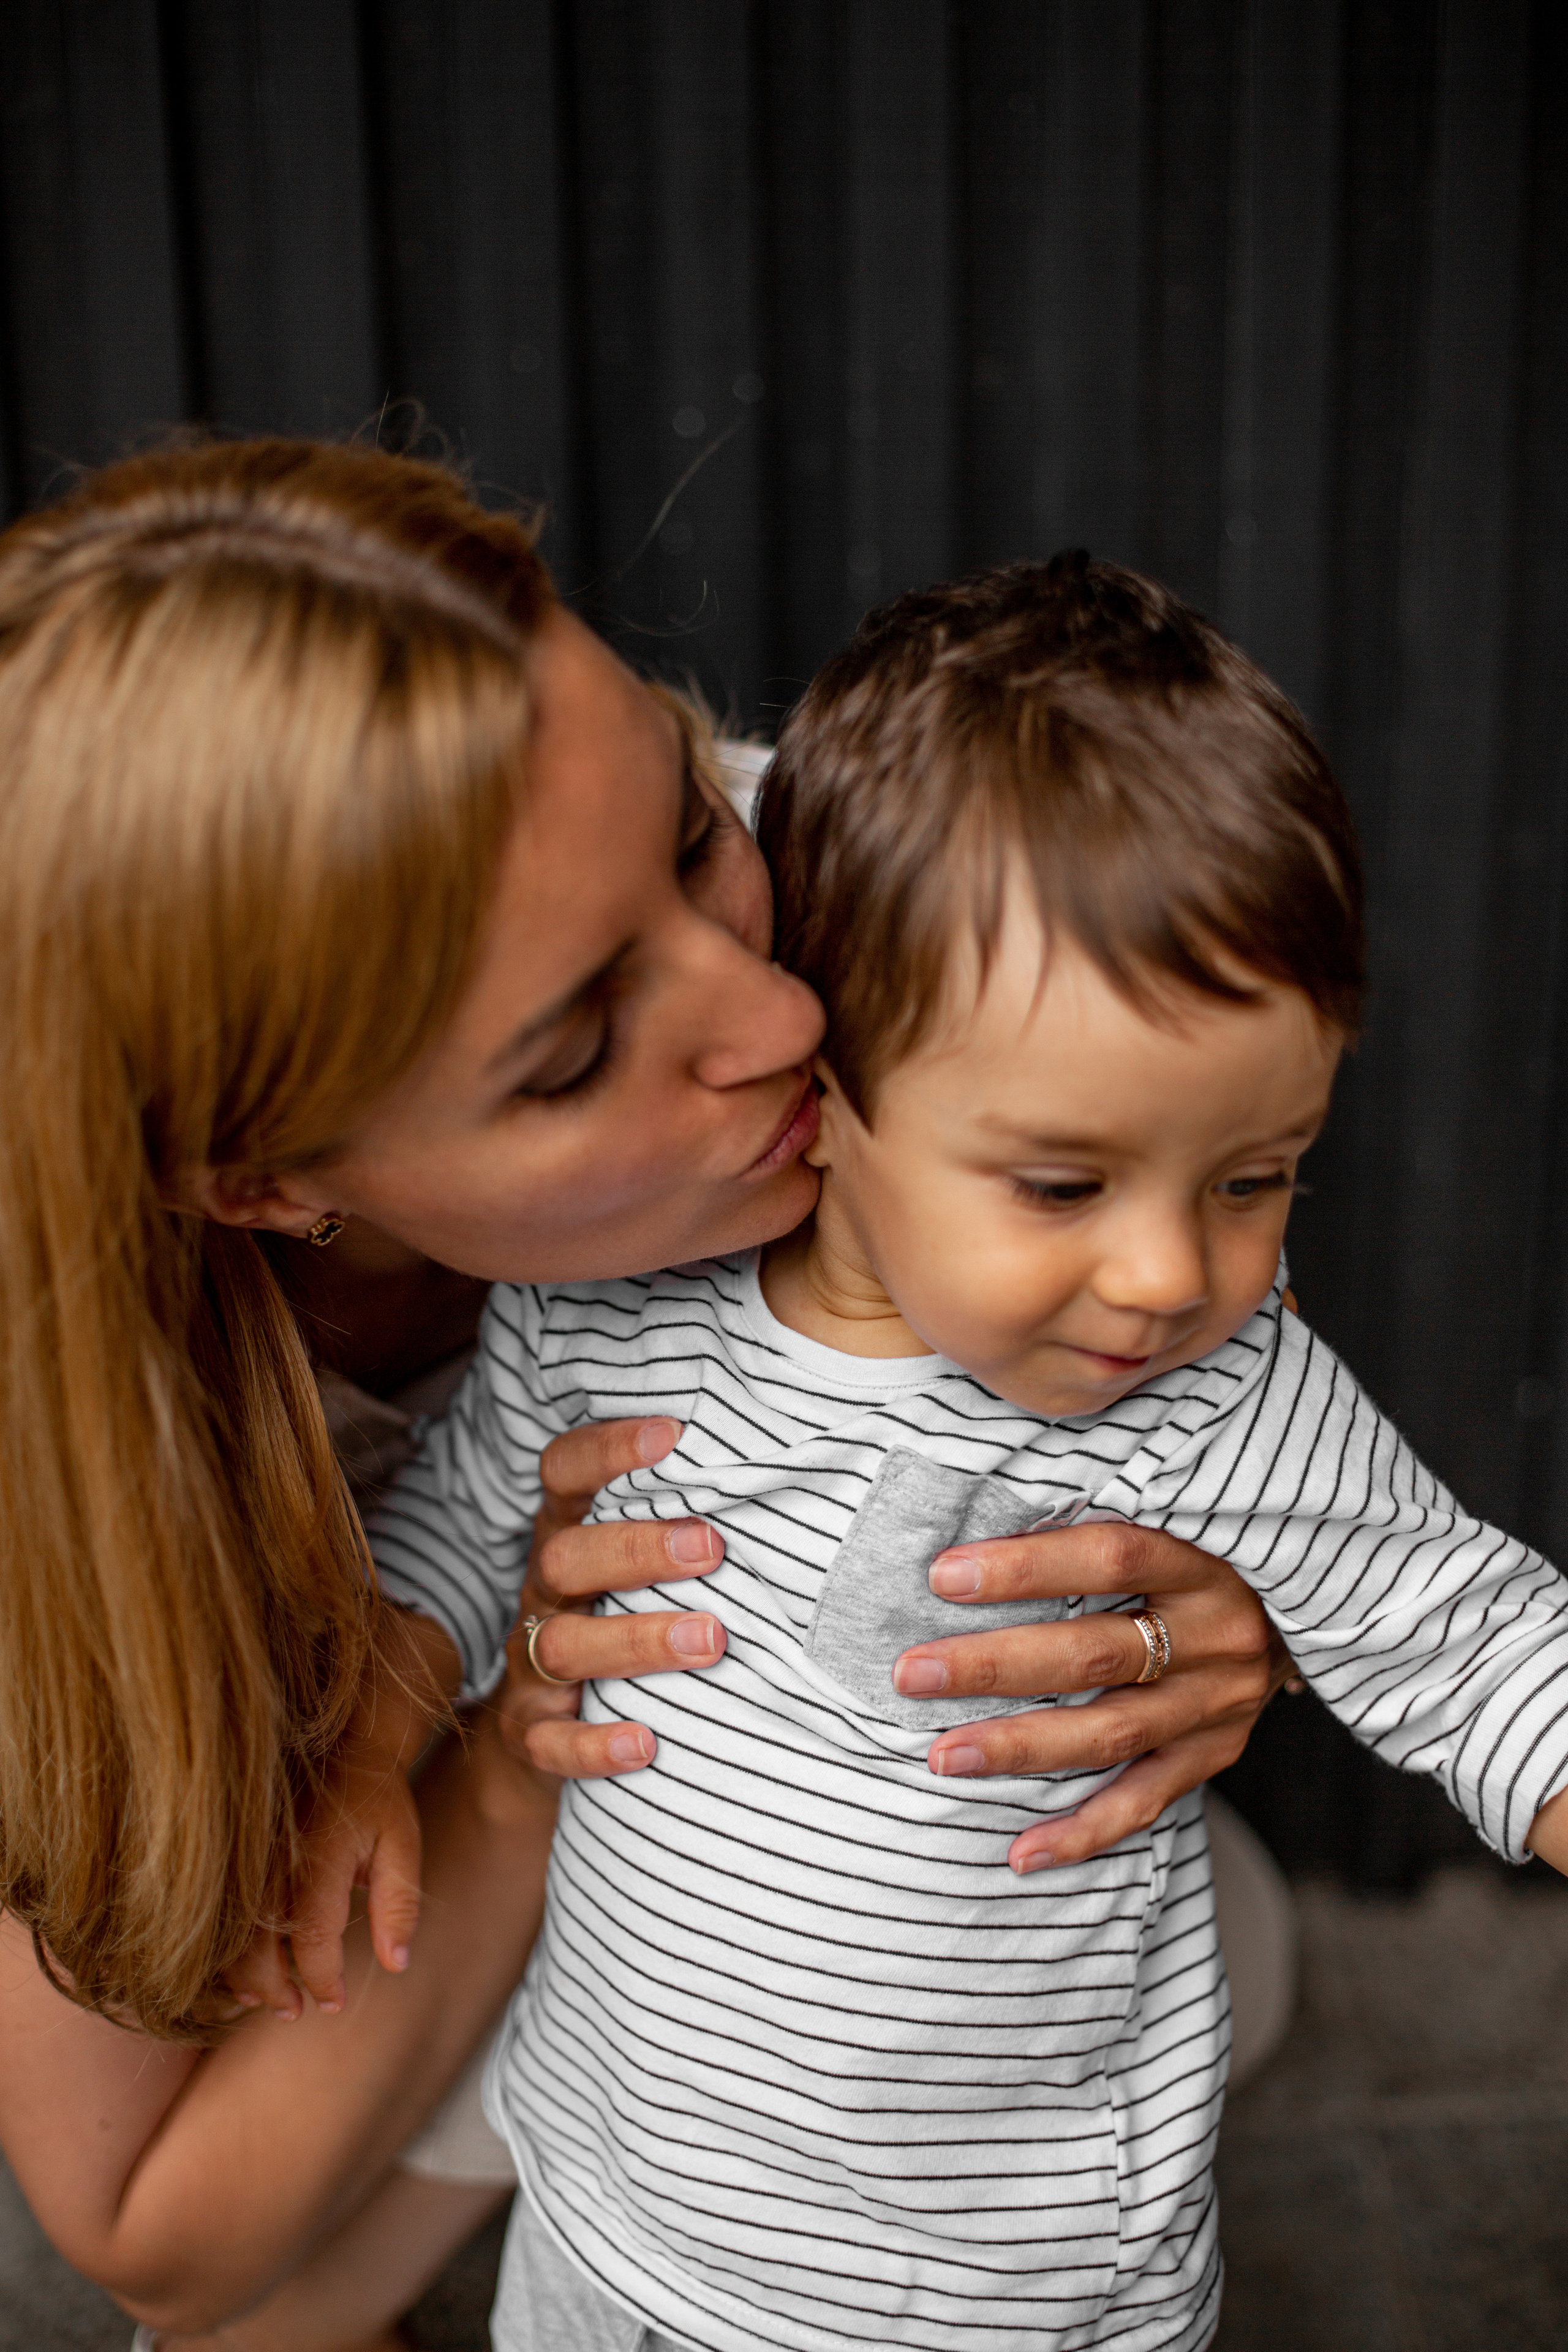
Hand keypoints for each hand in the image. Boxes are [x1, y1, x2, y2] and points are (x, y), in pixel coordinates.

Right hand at [220, 1738, 421, 2021]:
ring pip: (231, 1931)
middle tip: (295, 2013)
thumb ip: (399, 1905)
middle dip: (274, 1988)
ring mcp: (252, 1854)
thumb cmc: (380, 1801)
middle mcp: (277, 1858)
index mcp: (320, 1858)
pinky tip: (243, 1970)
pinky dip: (228, 1946)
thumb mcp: (403, 1847)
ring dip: (244, 1974)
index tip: (334, 2004)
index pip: (313, 1938)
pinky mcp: (240, 1853)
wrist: (349, 1743)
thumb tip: (397, 1965)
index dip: (322, 1980)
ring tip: (268, 2001)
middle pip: (258, 1943)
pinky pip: (222, 1911)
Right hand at [494, 1416, 727, 1778]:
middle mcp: (545, 1592)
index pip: (565, 1472)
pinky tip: (644, 1743)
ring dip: (636, 1640)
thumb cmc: (625, 1615)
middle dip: (636, 1549)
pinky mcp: (530, 1731)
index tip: (671, 1434)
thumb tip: (803, 1485)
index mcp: (569, 1533)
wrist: (545, 1728)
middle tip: (711, 1548)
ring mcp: (530, 1663)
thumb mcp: (642, 1564)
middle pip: (565, 1557)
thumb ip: (691, 1524)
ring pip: (563, 1645)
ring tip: (711, 1639)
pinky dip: (593, 1744)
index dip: (606, 1449)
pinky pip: (550, 1741)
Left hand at [891, 1522, 1287, 1873]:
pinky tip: (1021, 1853)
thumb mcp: (1172, 1526)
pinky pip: (1144, 1803)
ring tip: (942, 1756)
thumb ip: (1089, 1536)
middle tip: (913, 1673)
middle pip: (1096, 1655)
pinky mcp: (1213, 1756)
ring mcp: (1216, 1706)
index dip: (1026, 1567)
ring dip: (1019, 1748)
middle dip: (996, 1665)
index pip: (1110, 1556)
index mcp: (1201, 1563)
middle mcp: (1215, 1638)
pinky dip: (1082, 1832)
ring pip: (1110, 1734)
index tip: (943, 1575)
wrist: (1296, 1613)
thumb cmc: (1197, 1561)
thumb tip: (971, 1543)